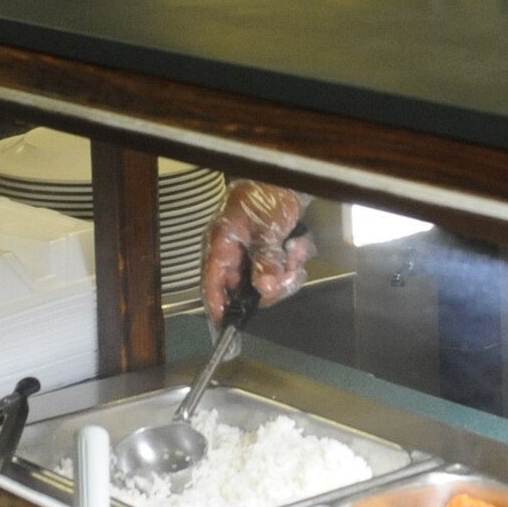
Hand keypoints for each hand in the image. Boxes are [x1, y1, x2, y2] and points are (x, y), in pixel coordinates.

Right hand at [201, 179, 312, 323]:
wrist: (285, 180)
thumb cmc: (266, 195)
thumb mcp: (266, 228)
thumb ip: (265, 259)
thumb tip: (264, 288)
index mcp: (221, 245)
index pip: (211, 283)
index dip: (217, 306)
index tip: (226, 326)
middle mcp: (233, 254)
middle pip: (244, 290)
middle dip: (269, 286)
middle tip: (286, 275)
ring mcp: (250, 256)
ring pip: (265, 284)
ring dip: (284, 274)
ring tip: (293, 253)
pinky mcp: (267, 256)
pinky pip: (278, 274)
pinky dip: (290, 265)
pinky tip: (296, 249)